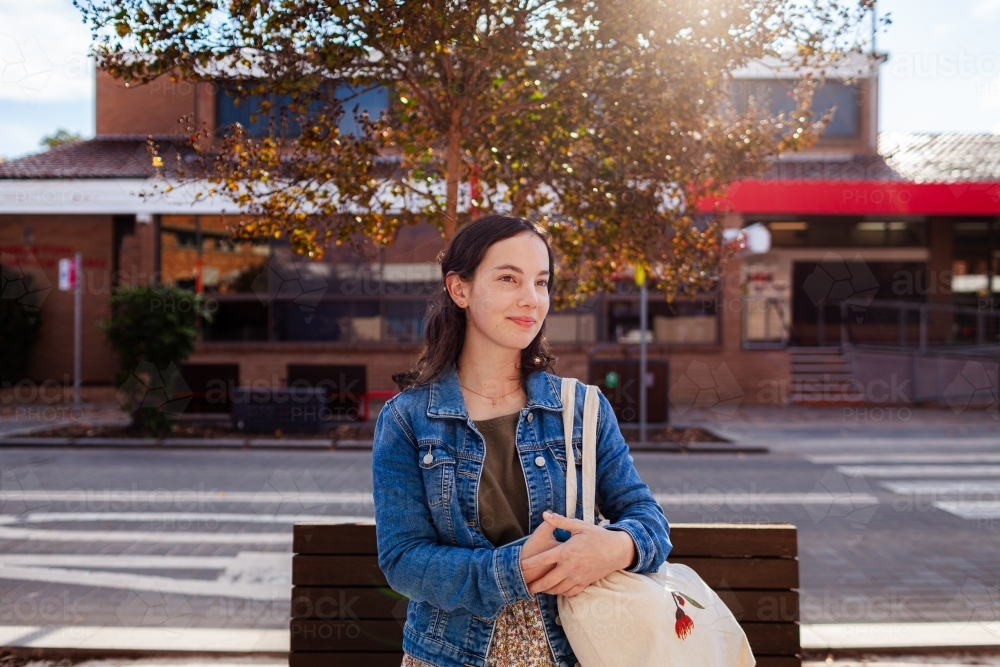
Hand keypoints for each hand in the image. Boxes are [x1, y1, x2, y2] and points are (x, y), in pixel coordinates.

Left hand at [519, 511, 636, 596]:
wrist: (617, 551)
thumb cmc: (597, 536)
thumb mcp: (579, 526)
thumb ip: (560, 521)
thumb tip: (545, 514)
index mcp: (566, 552)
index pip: (542, 560)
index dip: (528, 564)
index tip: (519, 566)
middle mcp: (570, 567)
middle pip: (547, 581)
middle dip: (534, 585)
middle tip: (525, 587)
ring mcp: (578, 577)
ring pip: (557, 589)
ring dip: (546, 590)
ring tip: (538, 589)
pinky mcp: (585, 583)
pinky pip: (569, 593)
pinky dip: (560, 593)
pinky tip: (555, 590)